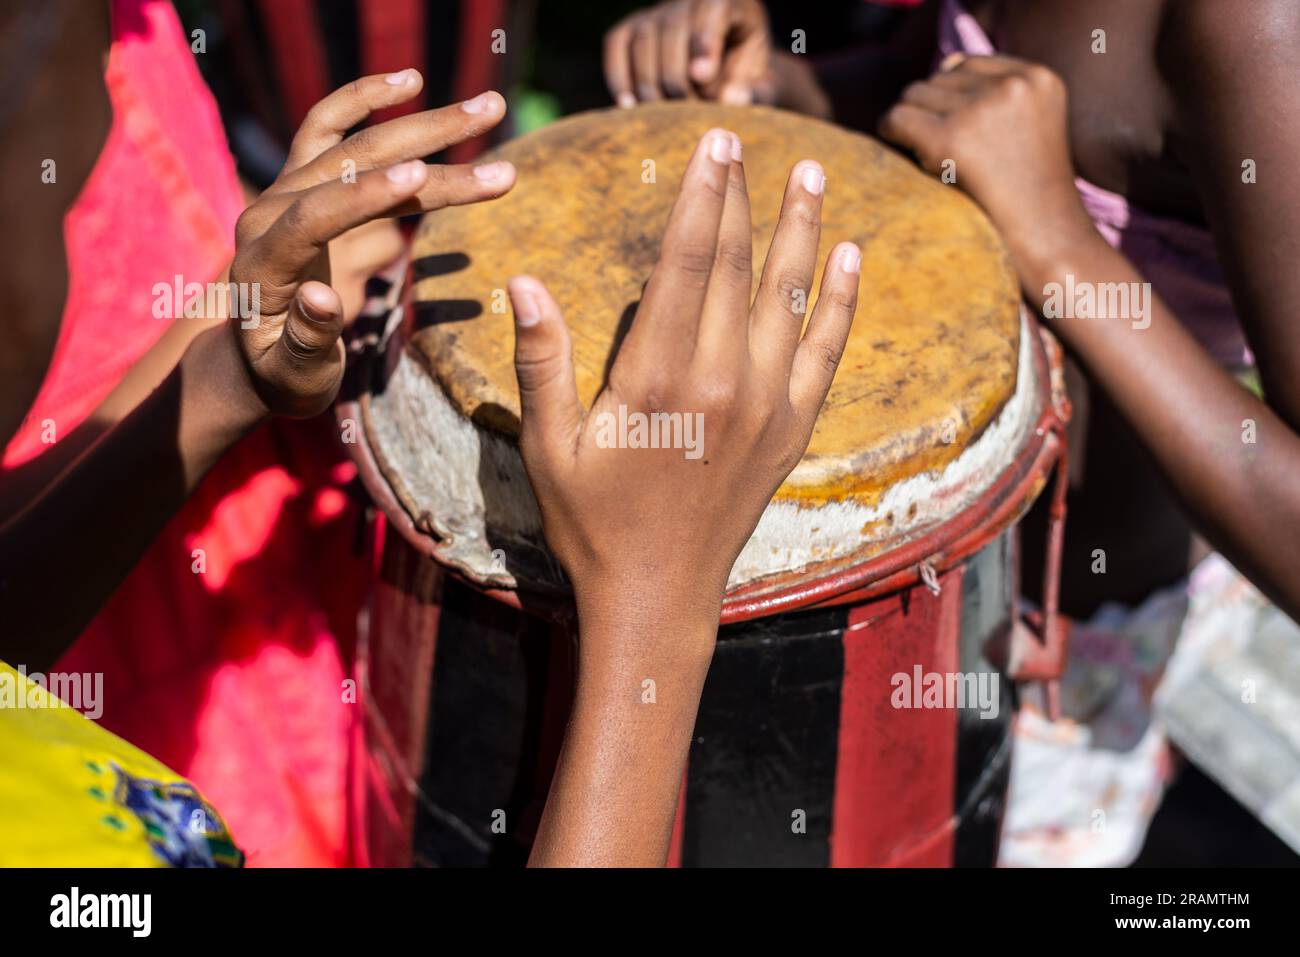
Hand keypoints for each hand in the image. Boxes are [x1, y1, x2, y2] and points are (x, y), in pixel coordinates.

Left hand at [228, 70, 516, 417]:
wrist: (256, 358)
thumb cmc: (284, 375)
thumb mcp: (294, 375)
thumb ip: (306, 340)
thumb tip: (321, 297)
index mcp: (263, 263)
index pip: (316, 215)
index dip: (368, 194)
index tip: (423, 174)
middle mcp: (269, 212)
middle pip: (349, 164)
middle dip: (427, 143)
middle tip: (493, 125)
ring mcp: (285, 191)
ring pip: (355, 140)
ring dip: (424, 121)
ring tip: (490, 106)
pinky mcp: (302, 184)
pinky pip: (330, 126)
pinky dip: (367, 99)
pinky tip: (412, 82)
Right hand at [507, 129, 860, 638]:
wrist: (658, 596)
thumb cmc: (592, 522)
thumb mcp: (549, 445)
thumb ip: (542, 360)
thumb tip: (522, 281)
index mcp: (659, 375)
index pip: (687, 259)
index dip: (702, 195)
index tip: (712, 145)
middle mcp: (723, 380)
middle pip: (739, 264)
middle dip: (742, 196)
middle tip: (746, 139)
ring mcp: (766, 405)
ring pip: (791, 297)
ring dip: (804, 231)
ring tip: (812, 174)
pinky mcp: (792, 430)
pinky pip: (825, 351)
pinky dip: (840, 302)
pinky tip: (851, 258)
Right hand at [604, 0, 776, 106]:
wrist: (721, 74)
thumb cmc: (743, 78)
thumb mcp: (759, 83)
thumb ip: (754, 92)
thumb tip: (732, 99)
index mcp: (731, 4)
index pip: (713, 5)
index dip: (704, 38)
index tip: (702, 76)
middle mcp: (688, 1)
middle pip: (672, 27)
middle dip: (677, 76)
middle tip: (687, 110)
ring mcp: (656, 14)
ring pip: (643, 39)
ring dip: (651, 84)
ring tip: (664, 116)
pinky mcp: (631, 30)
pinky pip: (617, 46)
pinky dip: (619, 77)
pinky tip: (630, 106)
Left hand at [879, 54, 1095, 277]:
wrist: (1048, 243)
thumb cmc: (1031, 197)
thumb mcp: (1028, 128)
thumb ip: (993, 95)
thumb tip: (943, 66)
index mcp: (1038, 77)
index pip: (967, 66)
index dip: (950, 101)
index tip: (954, 135)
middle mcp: (1013, 84)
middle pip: (939, 79)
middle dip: (932, 114)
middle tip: (944, 157)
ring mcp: (984, 108)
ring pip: (914, 95)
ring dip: (915, 126)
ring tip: (936, 163)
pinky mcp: (952, 138)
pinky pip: (898, 118)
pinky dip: (891, 134)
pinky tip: (900, 154)